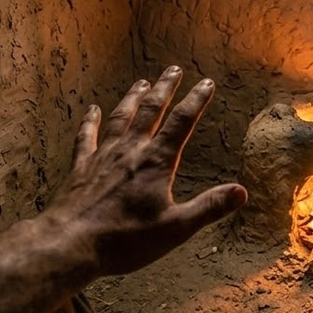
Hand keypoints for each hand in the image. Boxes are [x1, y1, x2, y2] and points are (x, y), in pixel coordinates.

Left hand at [42, 66, 247, 275]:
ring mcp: (103, 156)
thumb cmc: (125, 239)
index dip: (196, 101)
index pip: (182, 123)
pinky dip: (90, 121)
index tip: (206, 83)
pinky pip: (86, 137)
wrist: (71, 243)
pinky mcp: (81, 168)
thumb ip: (209, 207)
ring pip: (121, 118)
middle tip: (173, 69)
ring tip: (142, 82)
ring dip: (133, 98)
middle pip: (151, 111)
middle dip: (165, 88)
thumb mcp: (176, 228)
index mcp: (156, 162)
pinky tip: (92, 110)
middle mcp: (130, 151)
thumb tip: (241, 192)